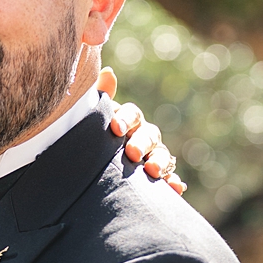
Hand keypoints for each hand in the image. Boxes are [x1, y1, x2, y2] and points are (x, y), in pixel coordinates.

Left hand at [97, 66, 186, 196]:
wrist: (88, 170)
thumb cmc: (91, 138)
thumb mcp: (91, 119)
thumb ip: (99, 98)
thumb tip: (108, 73)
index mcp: (128, 121)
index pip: (132, 114)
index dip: (126, 119)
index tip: (115, 128)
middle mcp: (144, 137)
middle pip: (149, 135)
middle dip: (142, 143)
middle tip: (132, 153)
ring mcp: (153, 157)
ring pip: (162, 156)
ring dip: (160, 162)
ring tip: (152, 171)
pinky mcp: (156, 178)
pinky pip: (169, 178)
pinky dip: (172, 183)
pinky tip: (175, 188)